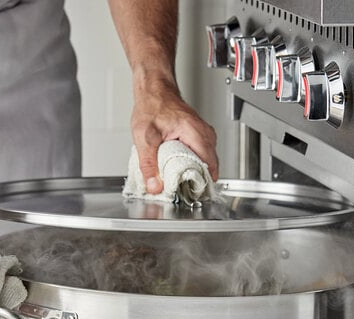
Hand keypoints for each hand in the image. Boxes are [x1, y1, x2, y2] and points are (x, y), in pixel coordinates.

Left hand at [131, 79, 218, 193]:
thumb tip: (154, 186)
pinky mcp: (200, 137)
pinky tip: (181, 170)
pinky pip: (202, 156)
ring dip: (195, 174)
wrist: (154, 90)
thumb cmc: (152, 105)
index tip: (189, 193)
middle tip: (183, 191)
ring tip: (181, 182)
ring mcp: (204, 135)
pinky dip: (193, 165)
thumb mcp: (144, 137)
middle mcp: (204, 134)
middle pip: (209, 167)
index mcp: (195, 133)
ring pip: (207, 163)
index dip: (200, 183)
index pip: (209, 166)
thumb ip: (148, 164)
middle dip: (197, 181)